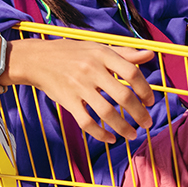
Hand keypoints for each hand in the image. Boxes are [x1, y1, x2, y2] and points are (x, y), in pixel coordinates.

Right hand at [17, 39, 155, 144]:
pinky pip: (87, 122)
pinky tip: (110, 138)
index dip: (145, 89)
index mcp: (102, 54)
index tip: (150, 100)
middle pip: (123, 96)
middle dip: (140, 113)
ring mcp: (78, 86)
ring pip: (107, 113)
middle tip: (147, 123)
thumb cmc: (71, 53)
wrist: (37, 59)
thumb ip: (124, 54)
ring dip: (124, 128)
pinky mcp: (67, 101)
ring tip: (132, 134)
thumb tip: (150, 55)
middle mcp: (91, 69)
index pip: (132, 73)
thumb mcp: (97, 48)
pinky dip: (101, 134)